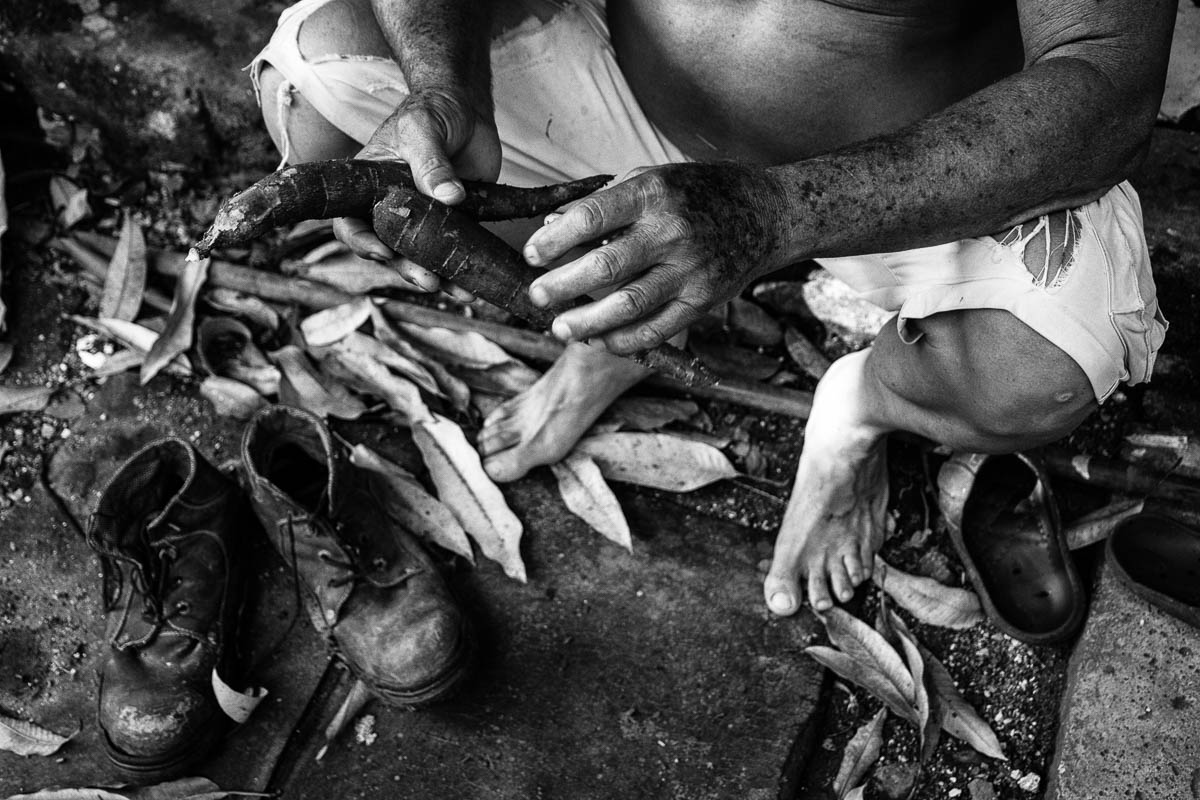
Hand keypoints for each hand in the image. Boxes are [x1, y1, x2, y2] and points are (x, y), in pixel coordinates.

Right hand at [336, 87, 501, 298]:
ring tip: (459, 291)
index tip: (384, 252)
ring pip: (422, 258)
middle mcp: (392, 209)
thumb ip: (431, 163)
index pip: (350, 223)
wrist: (467, 109)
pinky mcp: (454, 223)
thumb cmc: (432, 110)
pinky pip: (453, 252)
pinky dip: (463, 268)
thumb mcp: (423, 129)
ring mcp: (423, 219)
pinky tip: (476, 282)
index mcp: (369, 187)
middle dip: (407, 269)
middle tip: (430, 281)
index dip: (361, 243)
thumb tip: (449, 197)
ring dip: (438, 277)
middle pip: (389, 250)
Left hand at [524, 163, 786, 352]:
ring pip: (628, 305)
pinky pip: (657, 330)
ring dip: (587, 322)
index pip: (589, 217)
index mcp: (652, 193)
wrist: (765, 214)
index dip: (553, 239)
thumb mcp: (652, 179)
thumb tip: (550, 226)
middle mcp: (671, 231)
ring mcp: (690, 269)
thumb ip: (603, 203)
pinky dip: (624, 340)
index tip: (531, 255)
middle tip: (536, 296)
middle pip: (604, 266)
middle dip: (562, 285)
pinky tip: (601, 340)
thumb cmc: (696, 193)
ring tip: (560, 328)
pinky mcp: (703, 300)